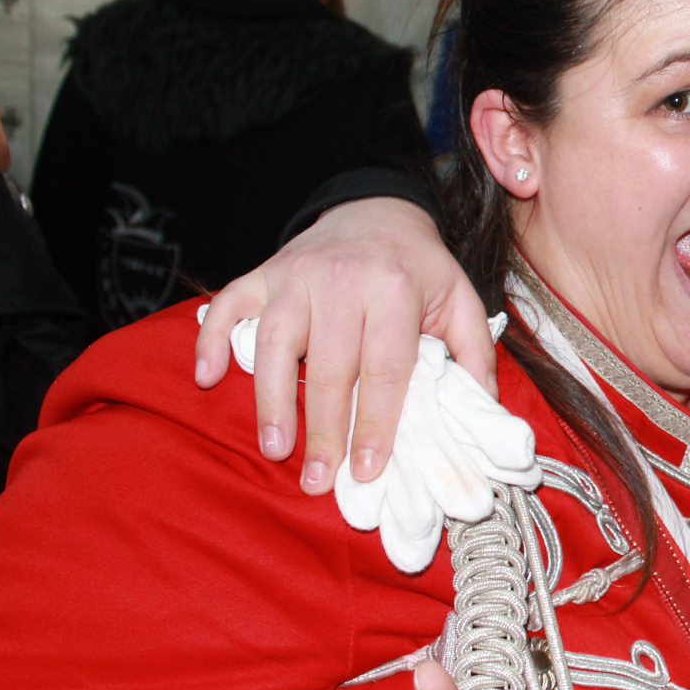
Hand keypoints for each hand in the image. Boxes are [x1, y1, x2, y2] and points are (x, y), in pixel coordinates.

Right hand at [194, 197, 491, 493]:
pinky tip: (204, 378)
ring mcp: (296, 274)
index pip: (385, 368)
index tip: (368, 469)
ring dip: (272, 400)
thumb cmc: (419, 268)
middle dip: (325, 430)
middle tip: (319, 480)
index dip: (375, 422)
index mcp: (395, 288)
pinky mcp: (263, 272)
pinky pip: (228, 305)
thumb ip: (475, 355)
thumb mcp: (461, 300)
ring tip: (276, 449)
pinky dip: (210, 340)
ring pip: (275, 342)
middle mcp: (342, 279)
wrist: (377, 209)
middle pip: (330, 366)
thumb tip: (484, 412)